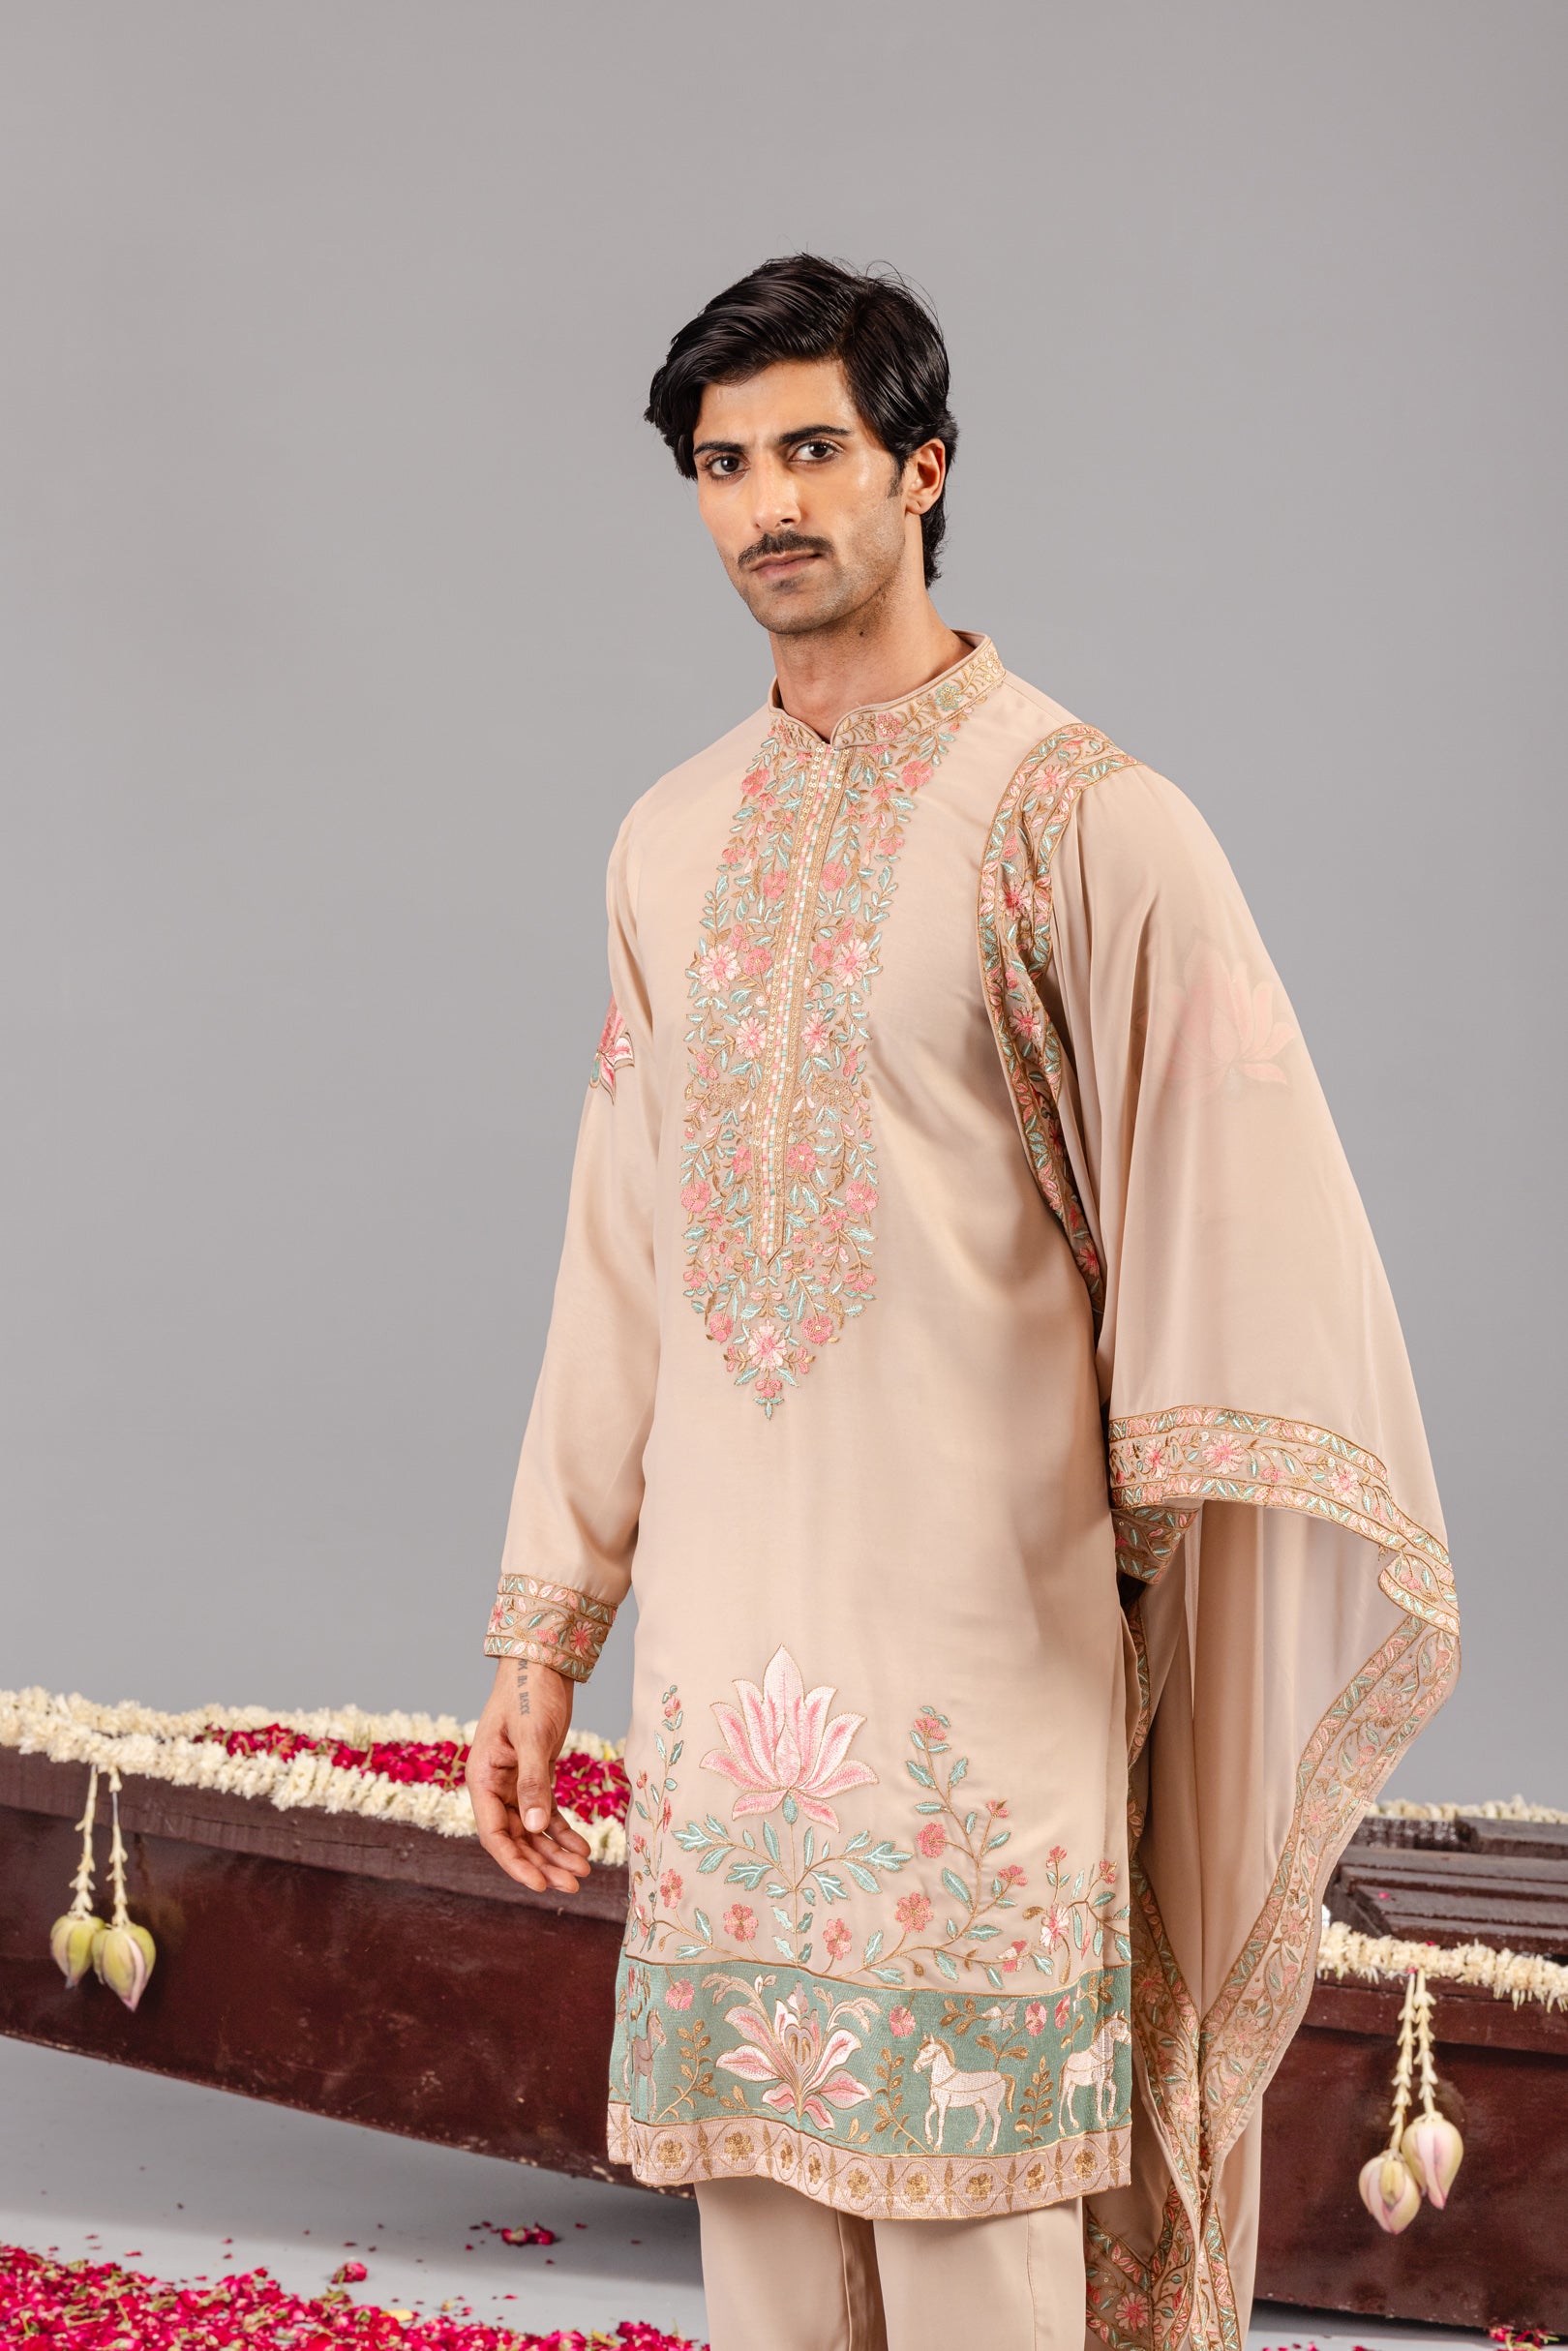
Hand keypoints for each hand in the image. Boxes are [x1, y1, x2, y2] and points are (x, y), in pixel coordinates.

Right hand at [466, 1655, 593, 1894]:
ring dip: (556, 1852)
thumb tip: (534, 1827)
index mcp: (482, 1778)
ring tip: (583, 1872)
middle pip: (516, 1838)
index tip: (539, 1884)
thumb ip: (533, 1782)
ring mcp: (514, 1782)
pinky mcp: (536, 1775)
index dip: (516, 1862)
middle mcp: (495, 1785)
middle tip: (574, 1884)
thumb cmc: (530, 1692)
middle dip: (543, 1863)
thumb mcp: (532, 1737)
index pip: (494, 1833)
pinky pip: (547, 1812)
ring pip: (533, 1829)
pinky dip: (563, 1831)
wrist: (542, 1661)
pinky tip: (582, 1847)